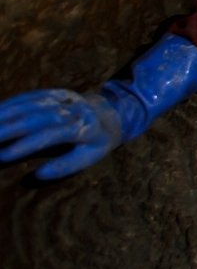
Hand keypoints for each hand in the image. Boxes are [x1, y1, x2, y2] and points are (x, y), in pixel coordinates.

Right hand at [0, 36, 196, 180]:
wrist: (113, 111)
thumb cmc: (99, 140)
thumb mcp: (91, 156)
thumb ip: (66, 165)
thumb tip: (38, 175)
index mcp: (83, 127)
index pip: (50, 135)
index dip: (26, 145)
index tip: (4, 155)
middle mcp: (71, 109)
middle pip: (35, 118)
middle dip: (7, 128)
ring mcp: (61, 98)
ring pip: (28, 105)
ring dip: (4, 115)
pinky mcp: (53, 93)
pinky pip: (28, 97)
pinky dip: (9, 104)